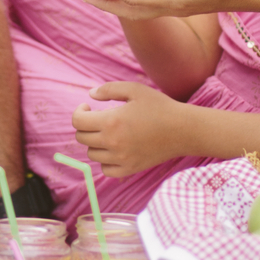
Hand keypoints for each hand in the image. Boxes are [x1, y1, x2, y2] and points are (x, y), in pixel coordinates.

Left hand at [71, 82, 185, 176]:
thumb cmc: (159, 106)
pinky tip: (113, 150)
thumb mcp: (134, 89)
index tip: (88, 107)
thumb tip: (90, 95)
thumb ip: (108, 90)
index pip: (77, 122)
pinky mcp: (130, 169)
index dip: (79, 112)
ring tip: (108, 132)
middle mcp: (112, 143)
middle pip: (82, 138)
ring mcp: (121, 158)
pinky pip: (105, 170)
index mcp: (111, 122)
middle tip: (98, 118)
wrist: (183, 130)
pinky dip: (104, 161)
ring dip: (94, 142)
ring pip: (91, 154)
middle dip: (85, 125)